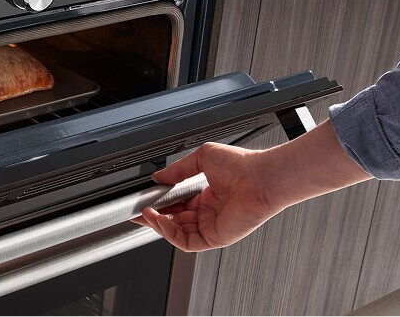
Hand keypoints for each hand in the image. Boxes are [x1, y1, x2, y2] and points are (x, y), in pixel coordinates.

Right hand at [133, 142, 280, 251]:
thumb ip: (177, 169)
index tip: (144, 200)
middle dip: (153, 217)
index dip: (158, 203)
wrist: (261, 177)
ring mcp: (212, 226)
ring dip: (158, 225)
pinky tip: (160, 221)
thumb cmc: (242, 165)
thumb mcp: (202, 158)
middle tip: (138, 210)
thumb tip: (158, 177)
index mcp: (207, 195)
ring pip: (177, 233)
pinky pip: (186, 242)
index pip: (176, 204)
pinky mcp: (215, 238)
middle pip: (173, 220)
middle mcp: (209, 212)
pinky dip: (169, 233)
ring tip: (146, 214)